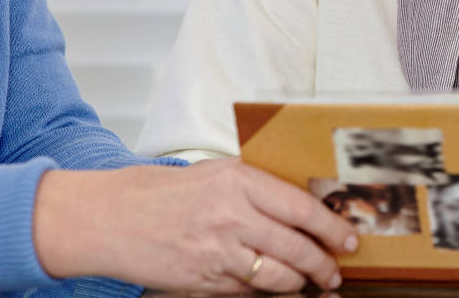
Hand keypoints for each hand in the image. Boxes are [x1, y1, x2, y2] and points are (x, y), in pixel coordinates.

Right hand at [33, 158, 358, 292]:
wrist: (109, 218)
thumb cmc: (161, 192)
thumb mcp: (214, 173)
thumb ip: (255, 185)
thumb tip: (298, 202)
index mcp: (239, 181)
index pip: (301, 207)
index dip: (332, 227)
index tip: (349, 237)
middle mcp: (232, 216)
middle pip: (296, 246)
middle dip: (324, 263)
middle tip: (336, 270)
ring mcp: (218, 251)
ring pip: (277, 276)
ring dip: (300, 283)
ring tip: (312, 283)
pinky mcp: (203, 279)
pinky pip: (247, 292)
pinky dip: (266, 292)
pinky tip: (275, 289)